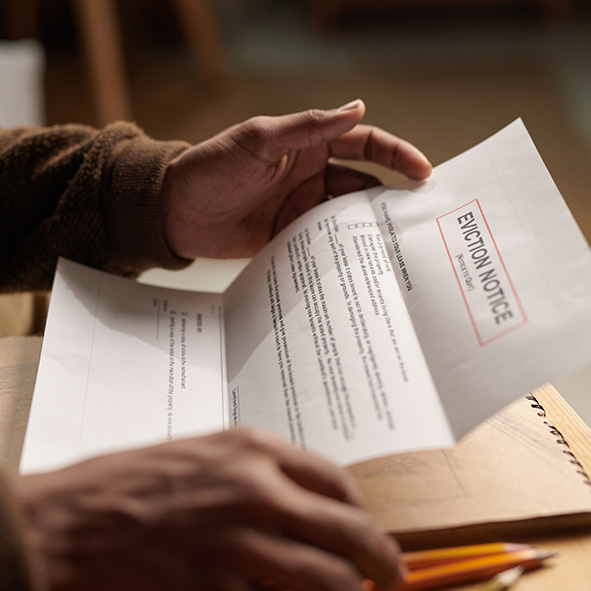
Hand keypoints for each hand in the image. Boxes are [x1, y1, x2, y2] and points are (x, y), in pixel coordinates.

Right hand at [16, 427, 404, 590]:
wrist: (73, 520)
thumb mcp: (207, 456)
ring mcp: (240, 543)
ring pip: (328, 579)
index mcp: (253, 449)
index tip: (371, 531)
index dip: (362, 511)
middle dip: (380, 558)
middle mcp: (257, 490)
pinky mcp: (218, 589)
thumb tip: (307, 505)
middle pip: (347, 528)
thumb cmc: (134, 483)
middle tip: (392, 575)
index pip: (335, 480)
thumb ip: (261, 476)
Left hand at [161, 100, 430, 259]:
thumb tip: (358, 108)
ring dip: (368, 227)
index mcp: (307, 148)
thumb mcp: (259, 141)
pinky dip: (340, 251)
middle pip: (363, 184)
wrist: (174, 212)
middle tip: (420, 216)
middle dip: (391, 196)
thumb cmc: (211, 168)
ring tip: (395, 244)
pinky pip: (322, 244)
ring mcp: (300, 210)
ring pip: (346, 217)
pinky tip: (357, 262)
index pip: (363, 145)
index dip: (395, 154)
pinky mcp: (289, 239)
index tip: (423, 171)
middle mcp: (310, 178)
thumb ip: (307, 128)